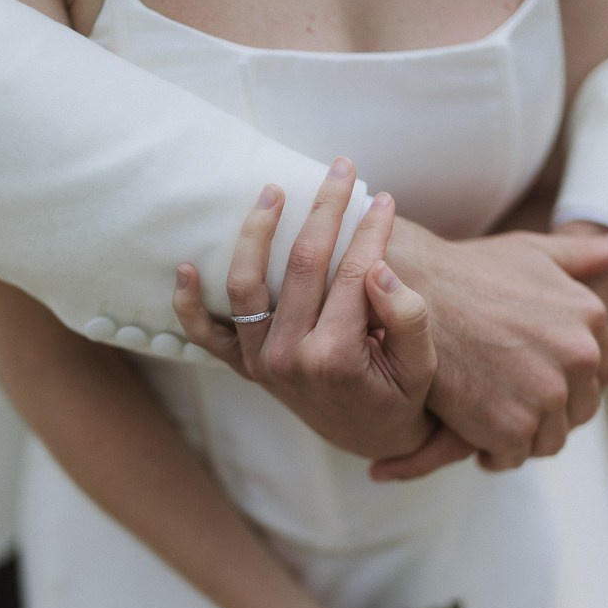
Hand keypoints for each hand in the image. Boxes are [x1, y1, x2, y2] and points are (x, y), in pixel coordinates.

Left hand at [173, 158, 444, 460]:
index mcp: (337, 356)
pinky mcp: (245, 368)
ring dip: (256, 233)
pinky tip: (185, 268)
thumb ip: (407, 319)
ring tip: (272, 191)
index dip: (371, 231)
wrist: (369, 439)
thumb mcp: (422, 367)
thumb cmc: (399, 397)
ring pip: (246, 286)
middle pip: (303, 265)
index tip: (383, 198)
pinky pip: (206, 336)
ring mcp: (261, 363)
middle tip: (341, 168)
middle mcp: (291, 358)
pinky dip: (188, 305)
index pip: (354, 273)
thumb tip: (379, 269)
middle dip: (325, 210)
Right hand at [374, 219, 607, 475]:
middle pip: (577, 411)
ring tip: (487, 419)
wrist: (410, 291)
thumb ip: (583, 255)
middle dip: (546, 412)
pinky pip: (512, 456)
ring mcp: (547, 394)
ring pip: (547, 439)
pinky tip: (470, 433)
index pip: (600, 374)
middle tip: (504, 401)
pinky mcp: (510, 426)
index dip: (568, 382)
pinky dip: (491, 452)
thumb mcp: (532, 253)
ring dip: (521, 436)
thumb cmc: (467, 270)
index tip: (532, 380)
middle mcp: (579, 356)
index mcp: (591, 317)